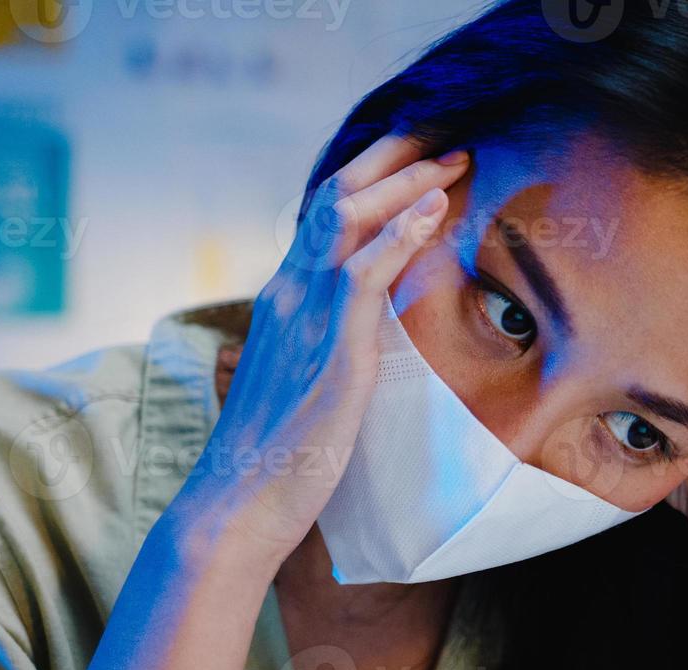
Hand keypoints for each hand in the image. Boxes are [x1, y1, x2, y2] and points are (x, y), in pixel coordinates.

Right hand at [167, 135, 468, 568]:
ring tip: (452, 162)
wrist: (236, 507)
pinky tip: (433, 210)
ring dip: (405, 184)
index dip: (373, 183)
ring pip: (348, 221)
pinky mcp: (330, 354)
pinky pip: (363, 275)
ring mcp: (305, 321)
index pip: (325, 219)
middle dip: (393, 162)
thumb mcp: (299, 386)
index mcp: (281, 302)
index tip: (419, 165)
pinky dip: (400, 234)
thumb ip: (322, 350)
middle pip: (336, 200)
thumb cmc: (271, 460)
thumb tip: (356, 343)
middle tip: (446, 144)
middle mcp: (287, 296)